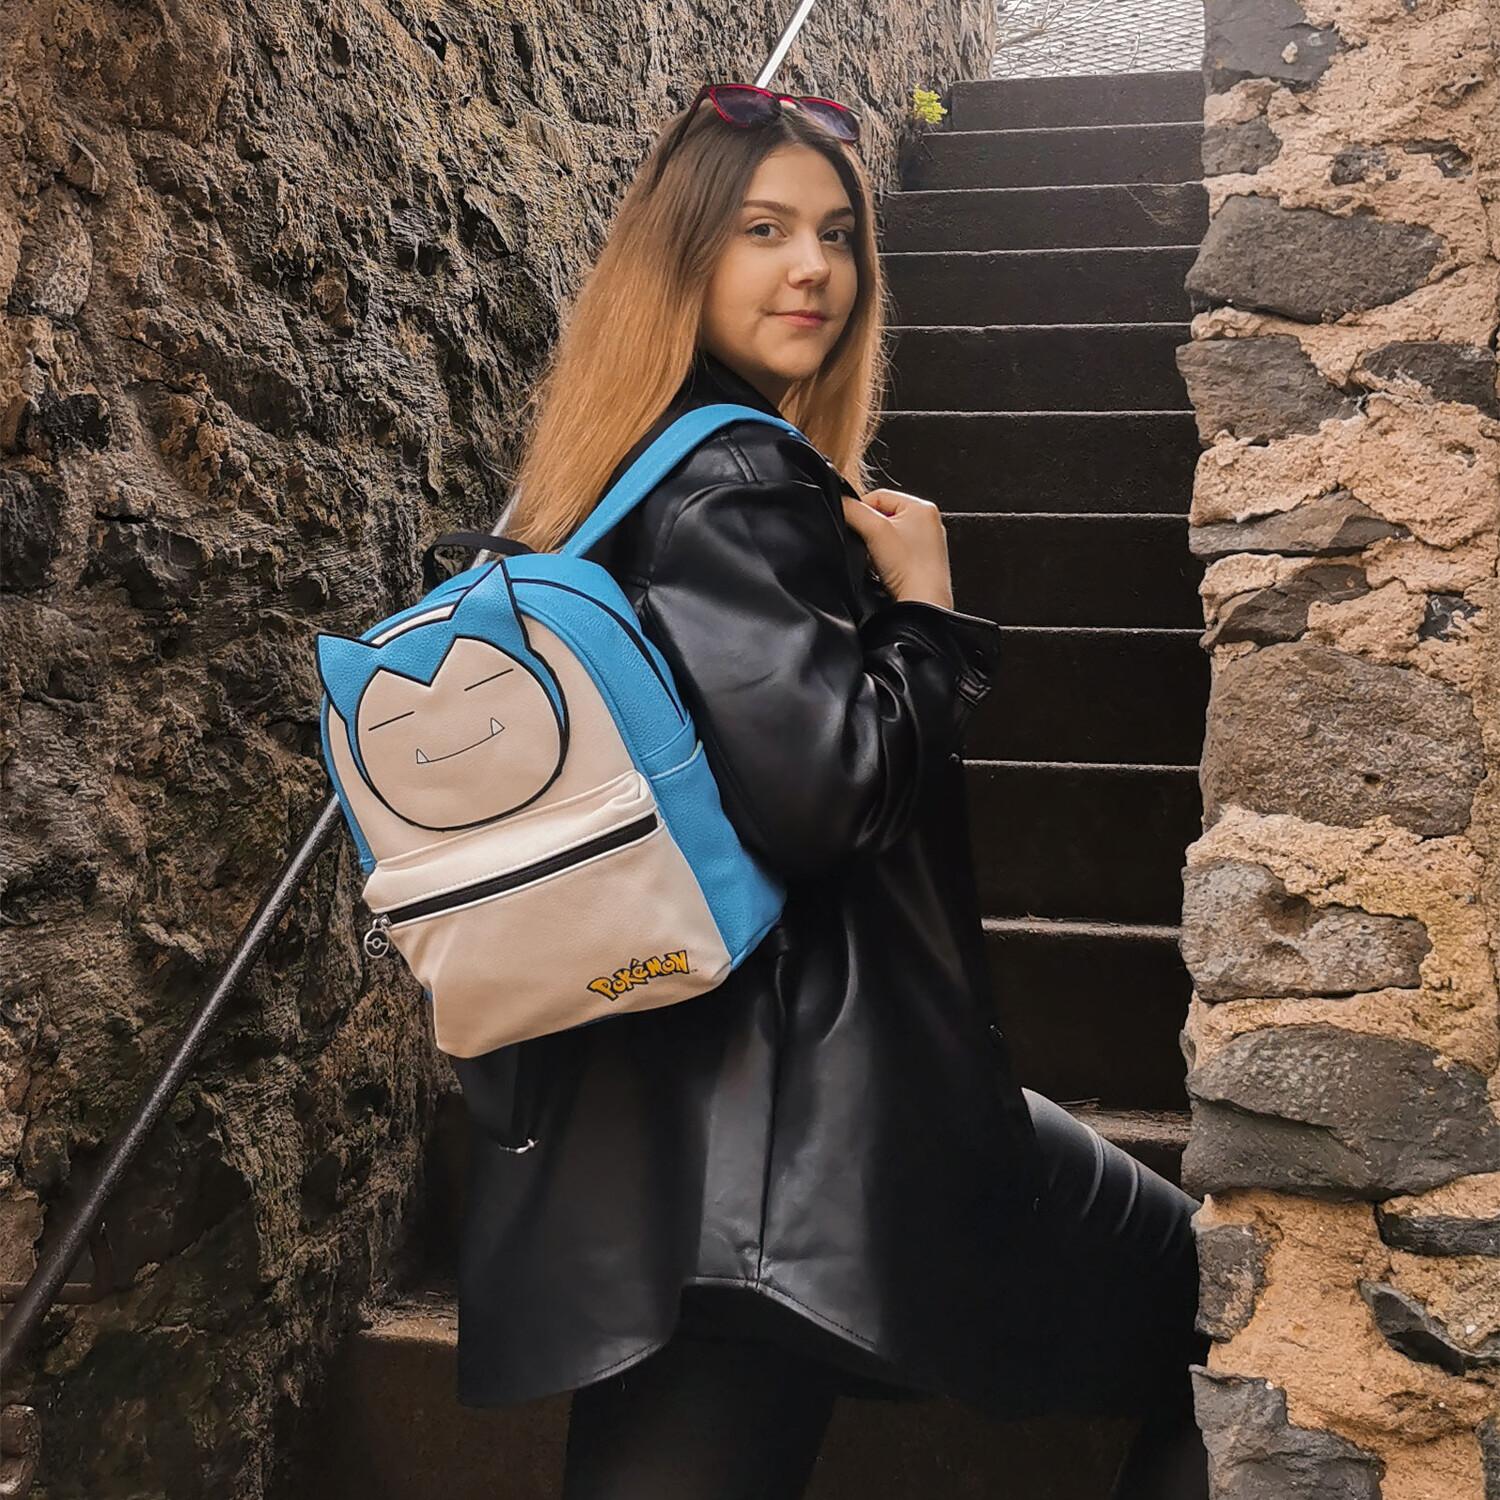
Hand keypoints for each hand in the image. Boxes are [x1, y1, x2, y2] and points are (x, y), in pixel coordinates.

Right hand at [840, 487, 954, 610]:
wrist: (923, 604)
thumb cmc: (910, 570)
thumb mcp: (874, 530)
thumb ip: (853, 510)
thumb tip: (841, 502)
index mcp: (923, 506)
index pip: (878, 496)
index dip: (860, 510)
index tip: (854, 527)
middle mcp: (928, 522)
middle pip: (882, 515)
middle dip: (869, 531)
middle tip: (869, 546)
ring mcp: (926, 543)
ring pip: (886, 535)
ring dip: (876, 546)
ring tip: (880, 560)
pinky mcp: (921, 561)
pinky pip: (894, 552)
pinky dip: (885, 559)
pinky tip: (886, 569)